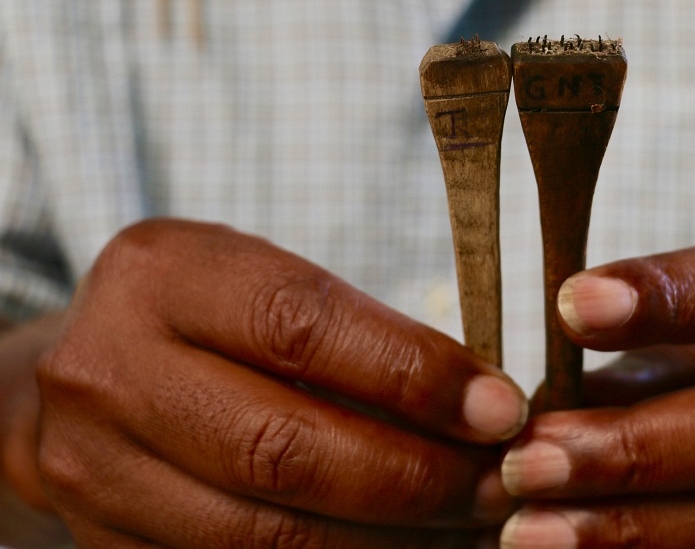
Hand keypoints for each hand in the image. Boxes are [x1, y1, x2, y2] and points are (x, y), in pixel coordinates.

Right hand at [25, 219, 526, 546]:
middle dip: (414, 476)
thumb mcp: (265, 285)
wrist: (90, 378)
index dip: (414, 375)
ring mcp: (97, 470)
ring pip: (265, 534)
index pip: (303, 326)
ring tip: (465, 524)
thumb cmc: (208, 319)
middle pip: (282, 446)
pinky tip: (401, 547)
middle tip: (498, 483)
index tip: (501, 409)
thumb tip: (481, 404)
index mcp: (163, 276)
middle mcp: (112, 373)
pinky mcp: (108, 543)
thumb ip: (358, 332)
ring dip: (387, 539)